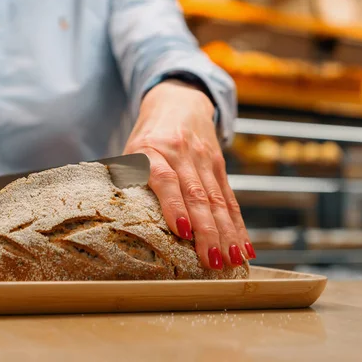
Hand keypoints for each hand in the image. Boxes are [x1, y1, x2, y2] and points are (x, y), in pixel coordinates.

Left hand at [124, 80, 255, 268]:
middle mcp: (182, 154)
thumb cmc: (148, 135)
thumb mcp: (131, 150)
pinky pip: (230, 198)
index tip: (182, 231)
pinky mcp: (219, 165)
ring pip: (217, 200)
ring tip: (231, 260)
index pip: (165, 179)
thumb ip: (130, 180)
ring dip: (226, 233)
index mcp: (152, 150)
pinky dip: (237, 224)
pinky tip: (243, 246)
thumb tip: (118, 223)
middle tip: (211, 261)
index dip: (174, 205)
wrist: (178, 101)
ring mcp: (204, 159)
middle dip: (207, 231)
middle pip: (196, 195)